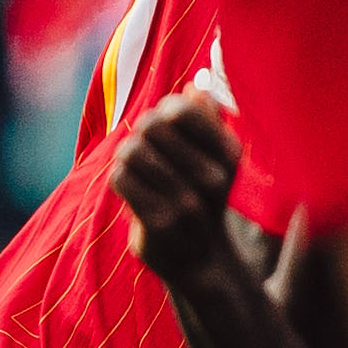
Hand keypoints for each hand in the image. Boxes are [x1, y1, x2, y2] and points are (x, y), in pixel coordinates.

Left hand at [110, 89, 247, 283]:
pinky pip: (120, 178)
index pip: (181, 109)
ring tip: (134, 167)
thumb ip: (206, 123)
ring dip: (126, 156)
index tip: (165, 126)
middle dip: (140, 133)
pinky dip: (119, 179)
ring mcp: (186, 203)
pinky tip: (130, 187)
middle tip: (143, 147)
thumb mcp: (215, 161)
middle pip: (150, 126)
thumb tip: (194, 88)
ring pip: (131, 150)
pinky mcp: (159, 223)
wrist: (201, 259)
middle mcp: (212, 177)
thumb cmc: (202, 199)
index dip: (163, 111)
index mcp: (228, 154)